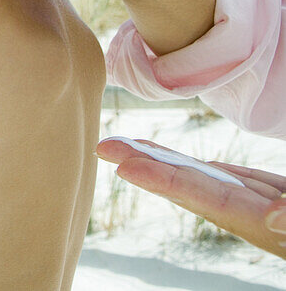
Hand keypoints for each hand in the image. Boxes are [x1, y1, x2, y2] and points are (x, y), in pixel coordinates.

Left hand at [96, 137, 285, 257]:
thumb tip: (271, 218)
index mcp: (268, 228)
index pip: (209, 202)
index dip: (164, 182)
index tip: (125, 168)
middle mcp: (262, 221)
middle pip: (196, 190)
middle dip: (150, 166)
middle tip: (105, 147)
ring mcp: (272, 211)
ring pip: (214, 183)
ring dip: (173, 164)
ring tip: (132, 146)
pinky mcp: (283, 200)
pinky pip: (244, 184)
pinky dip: (213, 172)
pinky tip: (188, 164)